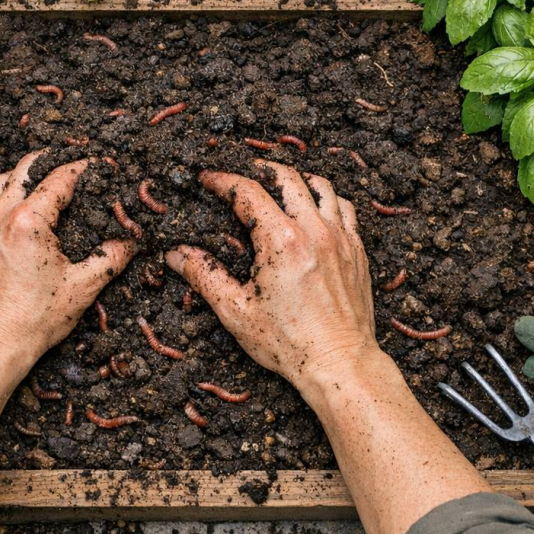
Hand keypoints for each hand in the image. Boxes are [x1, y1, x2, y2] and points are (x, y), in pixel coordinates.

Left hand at [0, 151, 136, 370]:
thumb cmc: (33, 321)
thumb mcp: (82, 288)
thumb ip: (110, 257)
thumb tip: (131, 241)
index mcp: (29, 221)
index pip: (60, 178)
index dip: (84, 168)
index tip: (100, 167)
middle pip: (26, 168)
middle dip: (52, 161)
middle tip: (73, 166)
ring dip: (22, 177)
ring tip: (42, 183)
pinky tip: (13, 210)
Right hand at [165, 160, 380, 392]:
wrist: (340, 363)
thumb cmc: (288, 342)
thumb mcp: (236, 311)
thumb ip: (204, 276)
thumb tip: (176, 254)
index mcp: (281, 240)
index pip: (247, 192)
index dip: (223, 180)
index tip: (208, 179)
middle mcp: (314, 230)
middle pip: (287, 177)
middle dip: (260, 170)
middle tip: (243, 175)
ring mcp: (341, 238)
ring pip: (322, 186)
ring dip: (297, 179)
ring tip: (280, 185)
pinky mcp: (357, 251)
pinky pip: (345, 209)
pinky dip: (328, 200)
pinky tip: (316, 211)